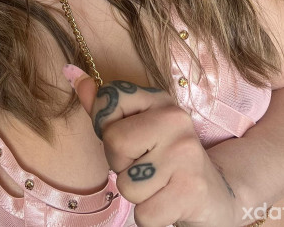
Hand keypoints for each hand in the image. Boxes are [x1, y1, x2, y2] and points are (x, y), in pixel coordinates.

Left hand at [63, 65, 238, 226]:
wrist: (213, 193)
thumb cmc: (161, 156)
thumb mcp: (136, 124)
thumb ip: (103, 104)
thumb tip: (70, 71)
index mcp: (159, 99)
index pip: (109, 100)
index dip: (107, 125)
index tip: (129, 135)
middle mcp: (175, 120)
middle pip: (114, 142)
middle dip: (119, 163)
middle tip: (143, 164)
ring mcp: (185, 154)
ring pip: (126, 184)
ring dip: (135, 192)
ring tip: (157, 183)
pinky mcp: (190, 190)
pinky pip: (143, 214)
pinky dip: (149, 215)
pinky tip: (166, 201)